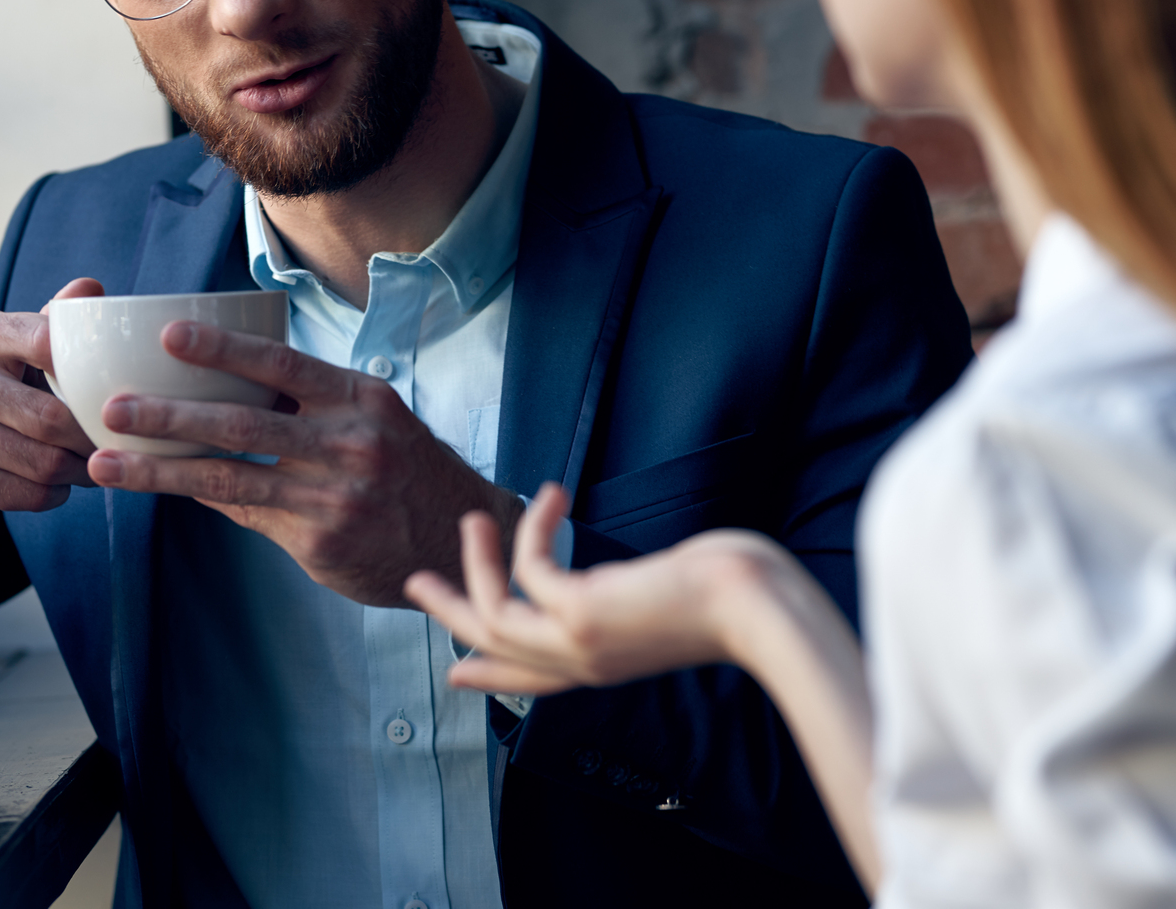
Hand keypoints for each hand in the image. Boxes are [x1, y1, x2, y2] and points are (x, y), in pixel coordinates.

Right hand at [0, 278, 101, 549]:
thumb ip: (49, 322)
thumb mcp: (4, 349)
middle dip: (92, 436)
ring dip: (79, 469)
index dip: (89, 370)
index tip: (114, 390)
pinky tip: (56, 484)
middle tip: (114, 442)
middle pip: (51, 416)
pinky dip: (54, 492)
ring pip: (44, 461)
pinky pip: (28, 493)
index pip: (46, 341)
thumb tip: (91, 289)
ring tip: (92, 464)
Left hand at [84, 320, 522, 606]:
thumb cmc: (403, 467)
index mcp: (360, 397)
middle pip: (242, 422)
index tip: (168, 335)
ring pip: (228, 477)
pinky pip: (246, 513)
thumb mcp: (374, 417)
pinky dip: (201, 498)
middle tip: (113, 407)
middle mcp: (350, 442)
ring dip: (159, 470)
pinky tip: (161, 489)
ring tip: (105, 463)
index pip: (281, 364)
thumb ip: (312, 403)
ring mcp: (334, 495)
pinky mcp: (320, 541)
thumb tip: (228, 391)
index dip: (222, 349)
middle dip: (169, 414)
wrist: (455, 538)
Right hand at [405, 483, 784, 695]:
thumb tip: (632, 579)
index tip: (456, 674)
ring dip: (476, 561)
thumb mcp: (668, 603)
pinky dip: (531, 527)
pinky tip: (551, 495)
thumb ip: (634, 599)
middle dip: (451, 614)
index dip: (489, 676)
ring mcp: (577, 644)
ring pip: (491, 614)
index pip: (532, 681)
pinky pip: (526, 568)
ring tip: (475, 517)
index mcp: (604, 667)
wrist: (758, 609)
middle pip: (493, 650)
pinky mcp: (579, 614)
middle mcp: (583, 663)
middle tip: (417, 585)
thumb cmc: (734, 596)